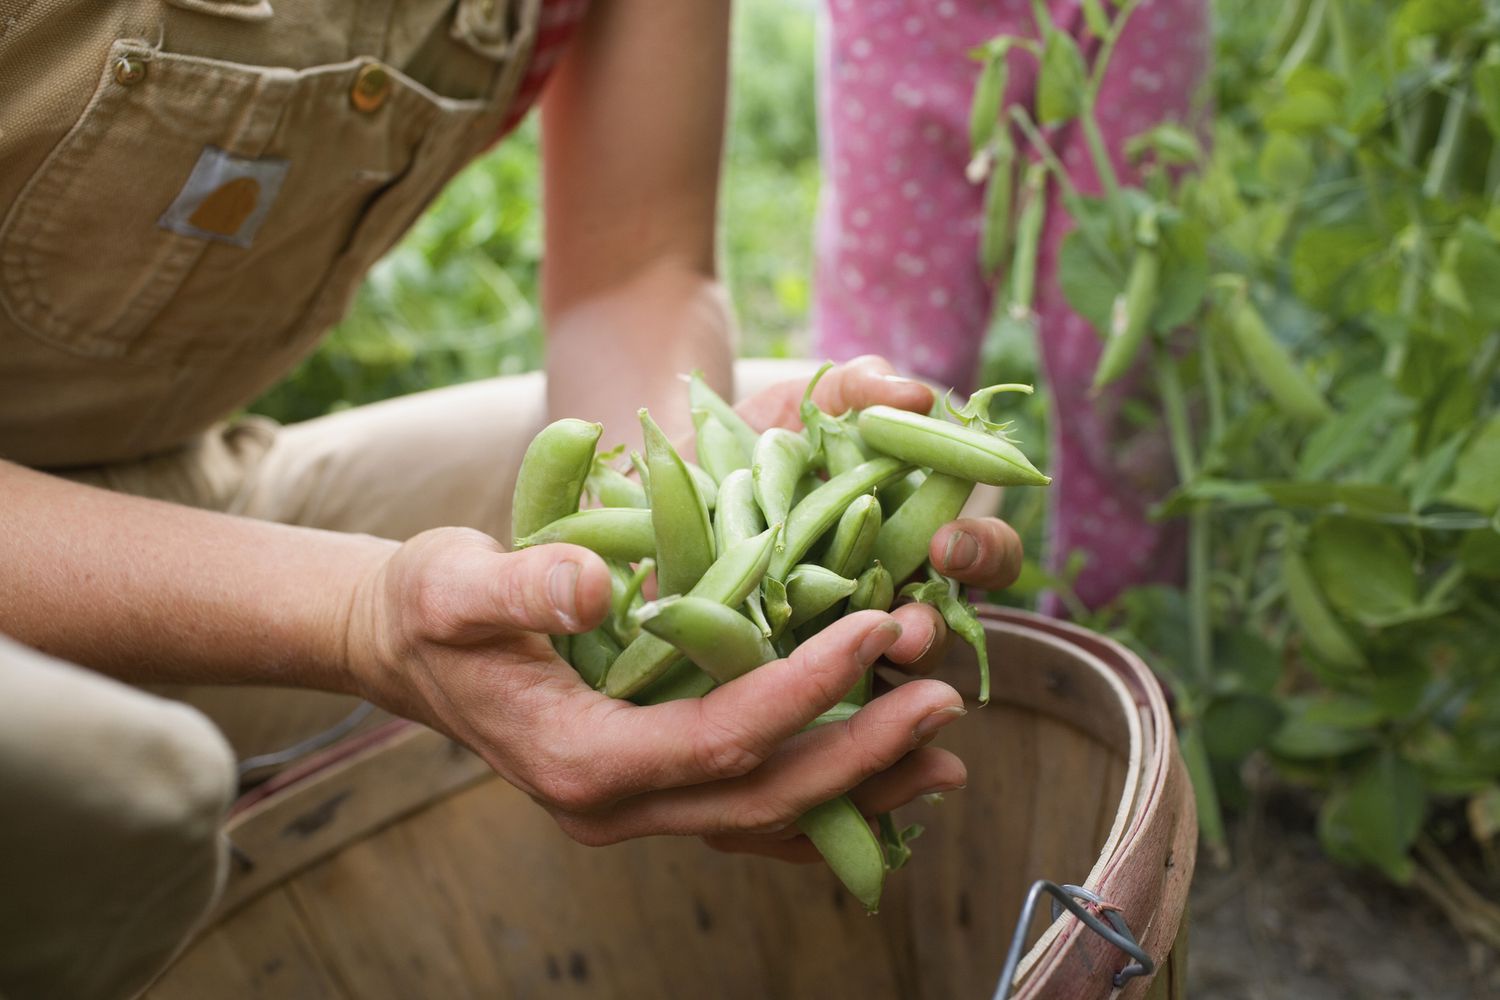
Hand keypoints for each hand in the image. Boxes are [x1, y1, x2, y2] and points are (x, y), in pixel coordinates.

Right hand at [344, 528, 967, 846]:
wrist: (409, 646)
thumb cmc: (430, 607)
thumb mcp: (452, 582)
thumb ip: (518, 586)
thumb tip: (594, 584)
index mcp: (576, 759)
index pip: (716, 739)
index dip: (801, 689)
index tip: (872, 628)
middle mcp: (614, 805)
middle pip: (760, 797)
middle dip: (860, 754)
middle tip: (943, 701)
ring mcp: (636, 807)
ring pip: (767, 817)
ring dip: (860, 789)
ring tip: (946, 753)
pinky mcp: (653, 787)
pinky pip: (750, 810)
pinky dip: (821, 800)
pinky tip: (883, 779)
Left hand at [735, 354, 1025, 674]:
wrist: (657, 483)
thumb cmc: (748, 443)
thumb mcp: (798, 406)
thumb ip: (858, 390)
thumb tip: (918, 394)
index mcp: (906, 538)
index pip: (973, 555)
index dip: (980, 552)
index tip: (948, 543)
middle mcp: (881, 598)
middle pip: (939, 627)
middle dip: (933, 627)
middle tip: (907, 628)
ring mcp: (831, 646)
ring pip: (876, 676)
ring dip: (869, 673)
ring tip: (854, 665)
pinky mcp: (773, 680)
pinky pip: (806, 702)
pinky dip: (813, 696)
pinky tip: (796, 691)